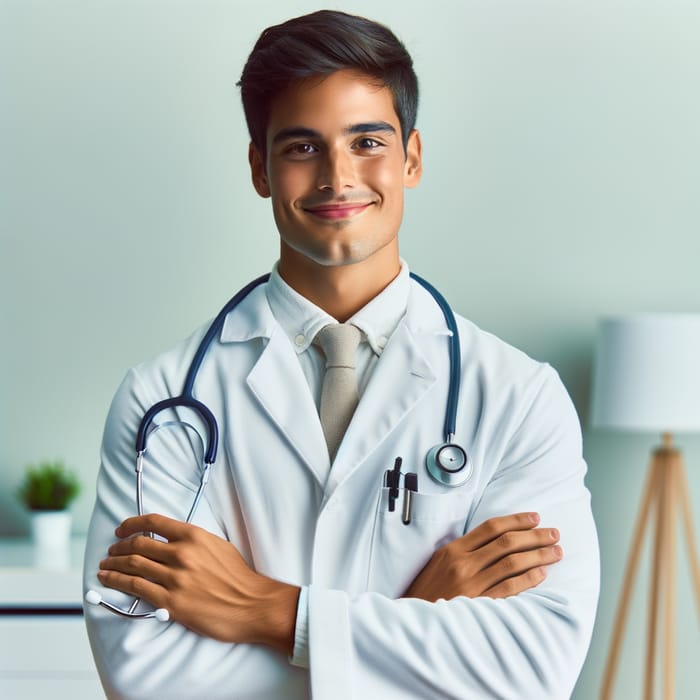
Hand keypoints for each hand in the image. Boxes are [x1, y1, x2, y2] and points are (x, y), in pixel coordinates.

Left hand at [97, 514, 298, 653]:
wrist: (251, 605)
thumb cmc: (238, 577)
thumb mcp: (218, 546)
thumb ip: (194, 542)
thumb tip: (172, 541)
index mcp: (194, 536)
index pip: (154, 522)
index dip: (132, 523)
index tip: (121, 528)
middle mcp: (182, 554)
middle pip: (139, 544)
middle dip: (119, 545)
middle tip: (112, 550)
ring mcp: (175, 578)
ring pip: (133, 565)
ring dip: (113, 563)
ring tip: (105, 565)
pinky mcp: (170, 602)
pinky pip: (136, 588)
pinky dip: (118, 581)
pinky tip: (109, 580)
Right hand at [403, 512, 561, 600]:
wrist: (413, 619)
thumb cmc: (428, 590)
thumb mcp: (439, 561)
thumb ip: (464, 549)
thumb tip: (496, 539)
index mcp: (453, 549)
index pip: (491, 527)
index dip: (516, 520)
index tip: (535, 517)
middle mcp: (464, 564)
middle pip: (506, 543)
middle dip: (534, 536)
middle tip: (554, 533)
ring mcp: (472, 584)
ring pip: (512, 563)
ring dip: (538, 556)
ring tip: (556, 552)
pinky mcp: (479, 604)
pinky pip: (510, 588)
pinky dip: (529, 579)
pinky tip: (542, 574)